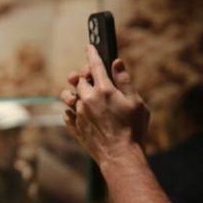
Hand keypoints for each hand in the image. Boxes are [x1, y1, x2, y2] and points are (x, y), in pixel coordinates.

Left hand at [59, 47, 149, 163]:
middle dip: (84, 75)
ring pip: (68, 96)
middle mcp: (88, 100)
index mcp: (104, 90)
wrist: (120, 156)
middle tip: (91, 76)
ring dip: (73, 93)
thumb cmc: (133, 129)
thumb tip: (116, 62)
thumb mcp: (136, 102)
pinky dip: (70, 110)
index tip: (89, 46)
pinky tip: (78, 112)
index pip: (95, 65)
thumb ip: (125, 81)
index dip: (92, 53)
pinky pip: (66, 114)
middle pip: (80, 80)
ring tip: (81, 95)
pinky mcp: (76, 127)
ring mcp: (79, 114)